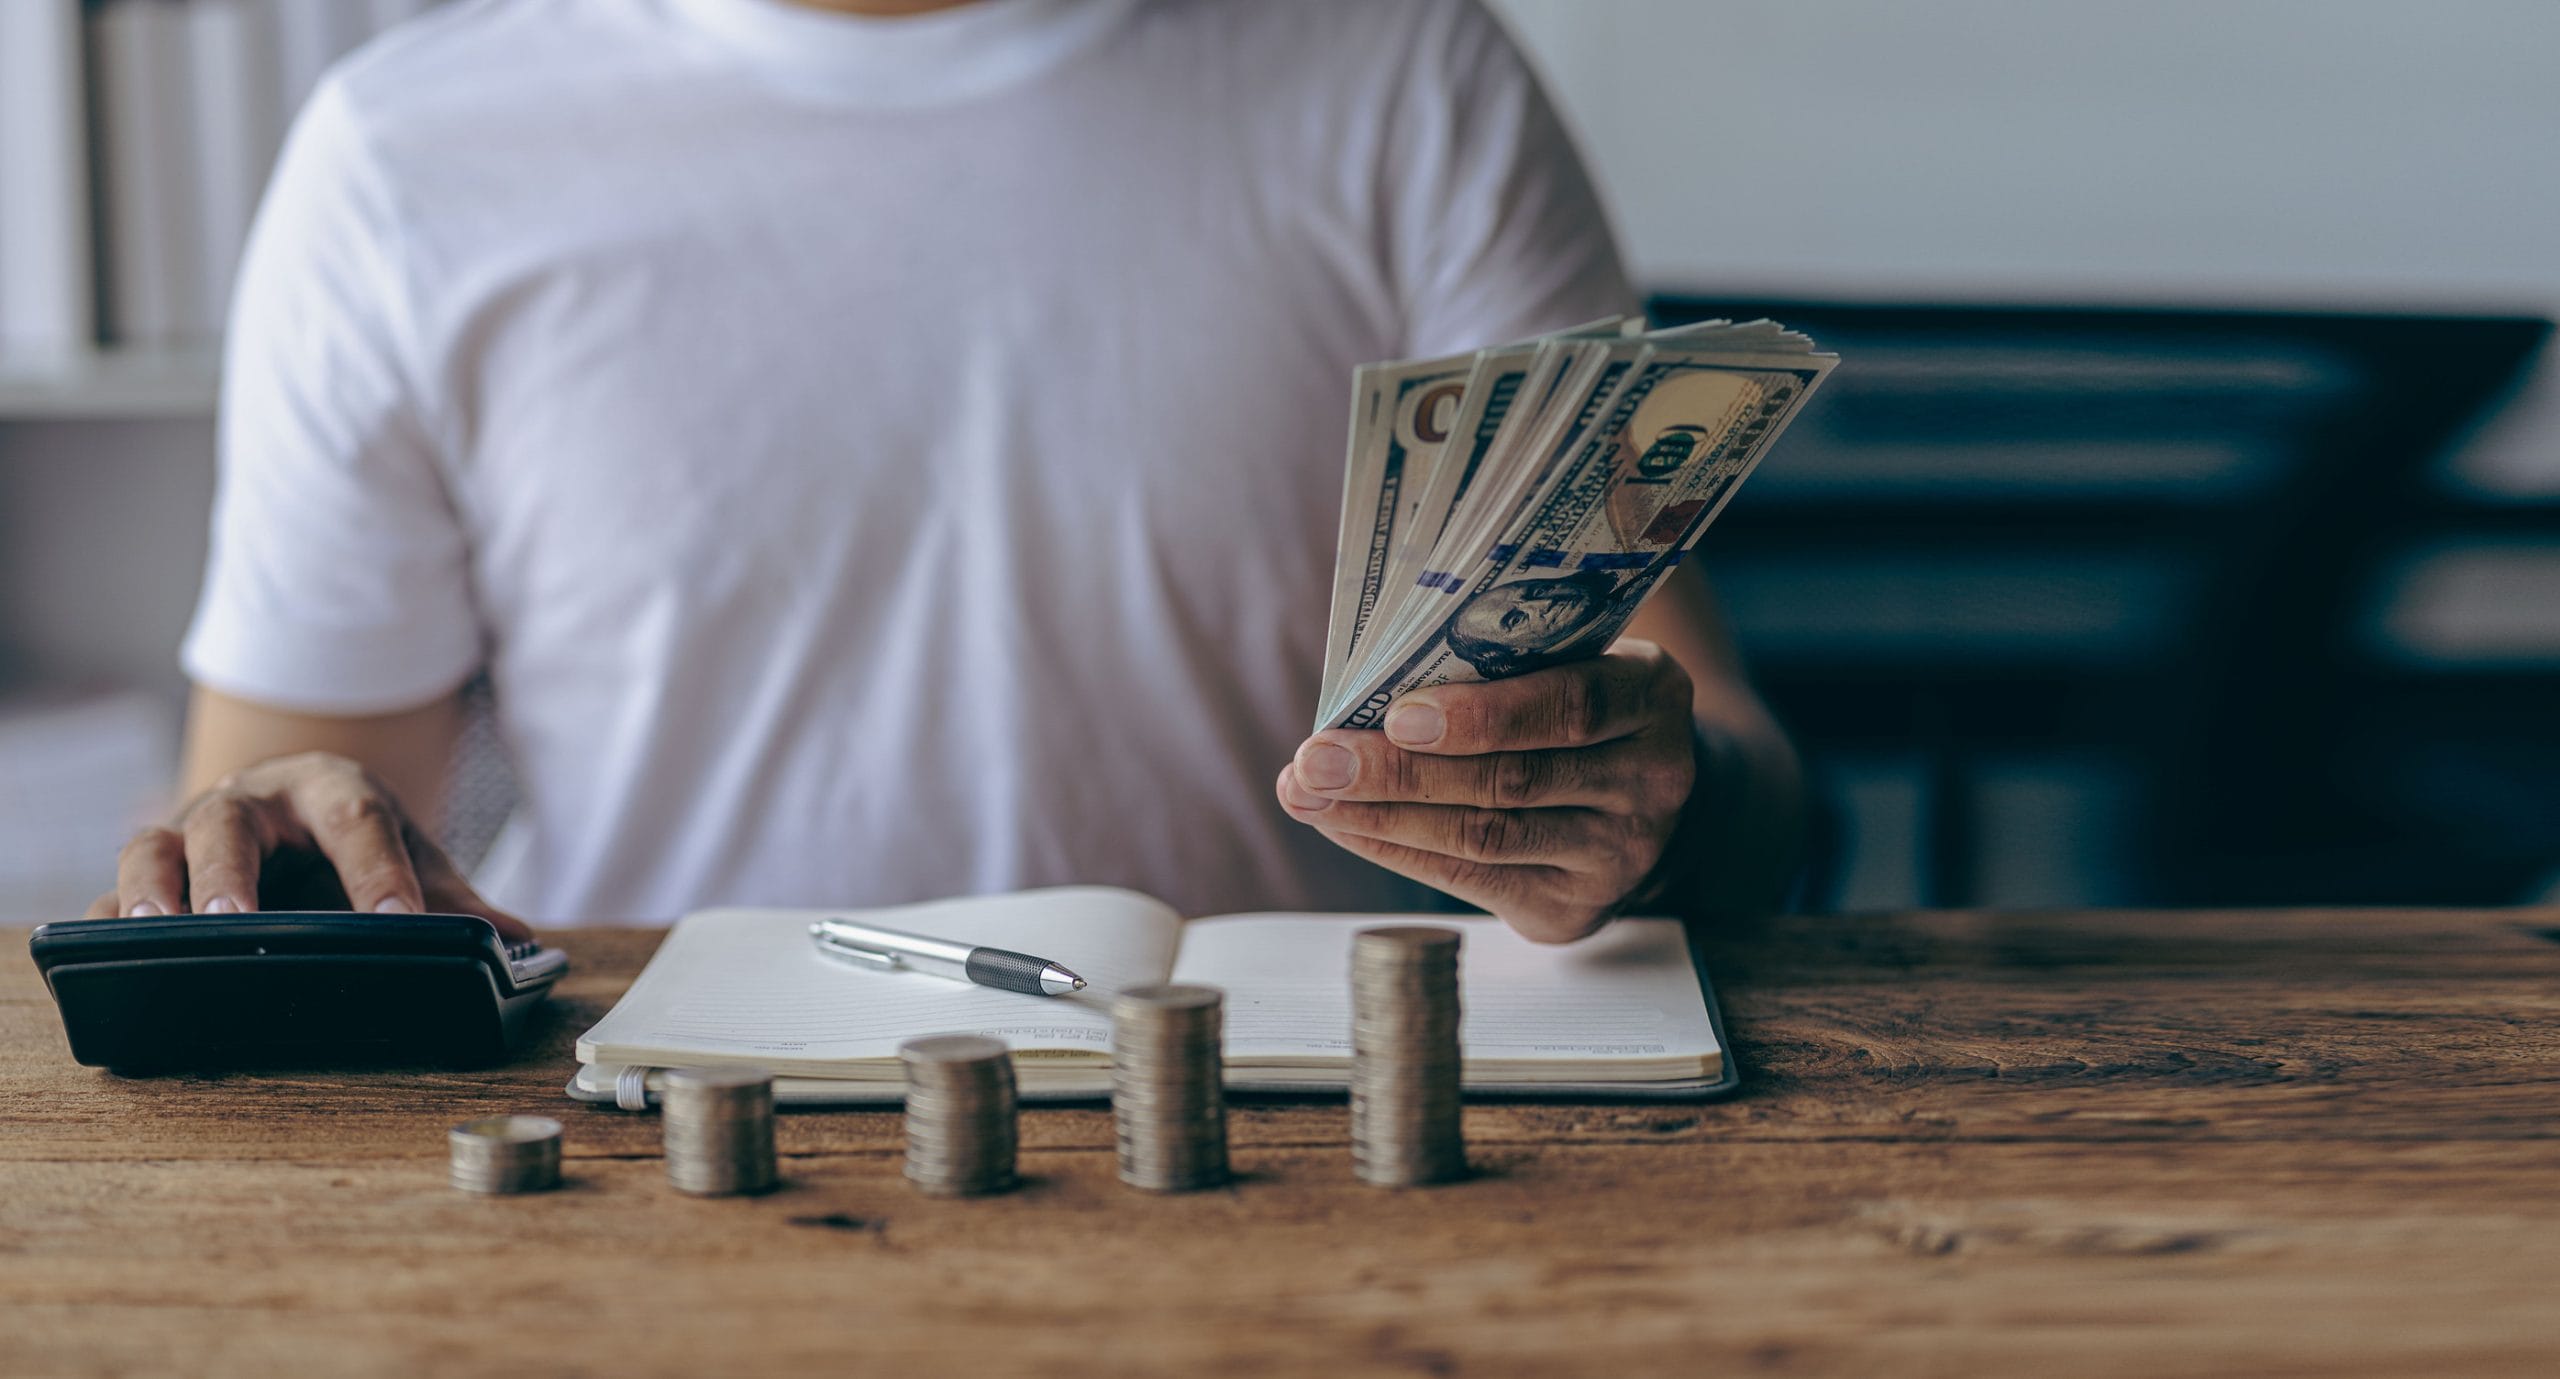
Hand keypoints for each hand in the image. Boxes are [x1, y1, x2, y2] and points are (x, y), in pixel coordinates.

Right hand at [84, 751, 530, 942]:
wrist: (296, 813)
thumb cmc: (355, 841)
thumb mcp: (414, 860)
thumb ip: (459, 901)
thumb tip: (518, 940)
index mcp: (329, 788)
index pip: (356, 819)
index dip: (378, 871)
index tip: (399, 921)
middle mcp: (251, 803)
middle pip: (231, 821)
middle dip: (231, 867)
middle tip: (238, 915)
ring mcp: (191, 835)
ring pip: (153, 845)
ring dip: (151, 887)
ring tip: (154, 928)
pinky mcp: (153, 875)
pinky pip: (114, 892)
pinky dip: (108, 920)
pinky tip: (108, 950)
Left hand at [1278, 641, 1697, 942]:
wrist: (1639, 797)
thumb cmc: (1573, 704)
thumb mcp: (1568, 661)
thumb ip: (1502, 663)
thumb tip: (1366, 682)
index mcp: (1652, 695)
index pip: (1572, 704)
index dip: (1482, 715)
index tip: (1396, 714)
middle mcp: (1651, 779)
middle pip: (1511, 780)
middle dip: (1398, 770)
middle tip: (1316, 759)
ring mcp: (1620, 853)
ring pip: (1485, 836)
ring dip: (1381, 816)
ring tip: (1306, 793)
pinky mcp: (1578, 908)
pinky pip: (1474, 881)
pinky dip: (1397, 851)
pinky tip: (1343, 826)